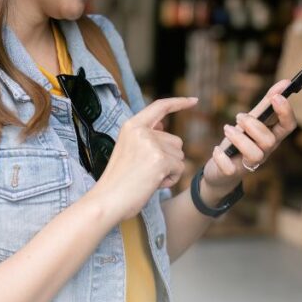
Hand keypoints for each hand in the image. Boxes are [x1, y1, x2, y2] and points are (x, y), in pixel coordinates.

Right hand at [88, 96, 197, 221]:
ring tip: (148, 178)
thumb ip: (147, 135)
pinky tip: (154, 184)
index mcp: (132, 126)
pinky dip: (171, 179)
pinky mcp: (160, 160)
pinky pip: (180, 168)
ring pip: (179, 156)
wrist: (107, 201)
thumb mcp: (129, 149)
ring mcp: (151, 144)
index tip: (194, 100)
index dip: (179, 103)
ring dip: (170, 170)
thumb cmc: (119, 180)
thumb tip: (164, 123)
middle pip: (176, 141)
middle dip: (169, 159)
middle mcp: (142, 131)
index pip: (160, 106)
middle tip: (146, 172)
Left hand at [201, 80, 297, 201]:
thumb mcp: (253, 120)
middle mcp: (265, 151)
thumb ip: (267, 103)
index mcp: (272, 136)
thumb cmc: (241, 141)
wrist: (221, 170)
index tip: (277, 97)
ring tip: (227, 129)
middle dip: (254, 125)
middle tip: (239, 117)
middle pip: (270, 141)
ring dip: (239, 139)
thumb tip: (285, 82)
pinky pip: (231, 169)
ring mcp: (250, 164)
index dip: (286, 112)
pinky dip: (222, 157)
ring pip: (255, 155)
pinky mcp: (233, 173)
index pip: (288, 126)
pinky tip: (217, 149)